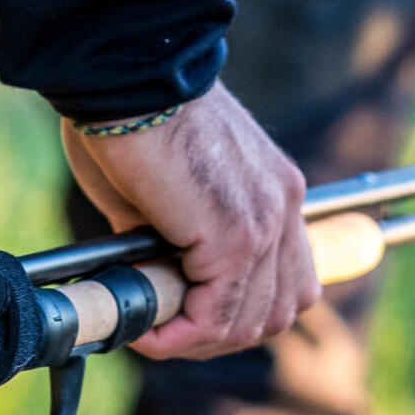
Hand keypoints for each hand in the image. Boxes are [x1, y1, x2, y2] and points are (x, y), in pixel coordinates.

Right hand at [62, 83, 319, 359]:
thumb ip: (168, 242)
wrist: (127, 75)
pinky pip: (215, 313)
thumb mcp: (162, 194)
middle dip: (219, 335)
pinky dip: (179, 333)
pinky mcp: (234, 235)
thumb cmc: (128, 119)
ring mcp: (265, 222)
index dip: (239, 312)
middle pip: (278, 310)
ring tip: (150, 330)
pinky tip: (145, 326)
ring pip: (248, 320)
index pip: (288, 280)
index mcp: (273, 191)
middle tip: (166, 333)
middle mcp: (283, 206)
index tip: (187, 315)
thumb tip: (151, 282)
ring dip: (196, 339)